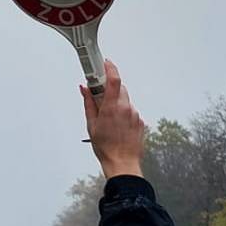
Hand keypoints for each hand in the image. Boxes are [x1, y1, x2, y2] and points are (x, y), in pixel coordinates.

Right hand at [81, 60, 146, 178]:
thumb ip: (89, 103)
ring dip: (117, 103)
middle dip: (110, 89)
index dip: (110, 67)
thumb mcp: (91, 124)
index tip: (105, 63)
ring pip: (125, 101)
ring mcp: (135, 115)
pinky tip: (118, 127)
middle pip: (119, 88)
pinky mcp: (141, 121)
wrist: (122, 163)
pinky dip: (124, 114)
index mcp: (112, 107)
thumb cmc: (106, 147)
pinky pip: (131, 112)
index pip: (114, 79)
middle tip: (101, 96)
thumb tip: (84, 89)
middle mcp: (126, 108)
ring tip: (109, 119)